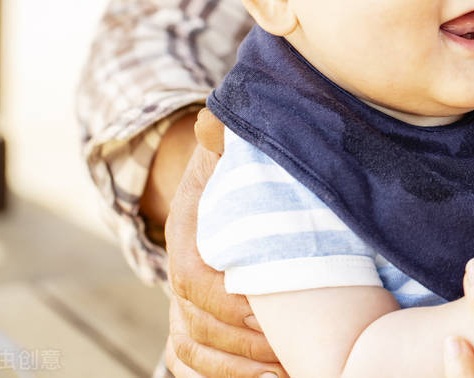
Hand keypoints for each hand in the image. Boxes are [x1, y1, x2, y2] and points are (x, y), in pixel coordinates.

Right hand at [163, 109, 287, 377]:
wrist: (217, 182)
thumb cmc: (238, 164)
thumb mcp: (234, 143)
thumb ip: (225, 136)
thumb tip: (215, 122)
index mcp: (187, 233)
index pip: (196, 282)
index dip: (234, 305)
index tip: (277, 316)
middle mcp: (177, 274)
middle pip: (198, 328)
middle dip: (247, 349)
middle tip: (296, 358)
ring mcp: (182, 304)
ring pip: (193, 353)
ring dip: (238, 372)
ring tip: (288, 374)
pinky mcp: (195, 323)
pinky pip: (192, 362)